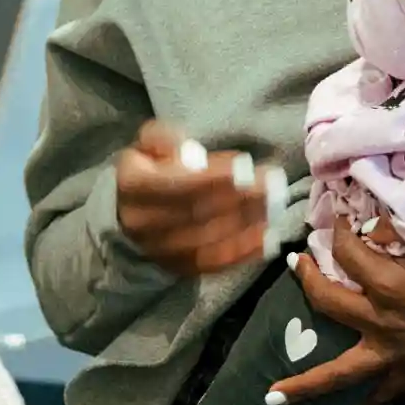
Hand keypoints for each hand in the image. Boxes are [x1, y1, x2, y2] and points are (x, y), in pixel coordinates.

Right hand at [113, 122, 268, 275]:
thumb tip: (185, 147)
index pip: (179, 184)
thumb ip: (163, 137)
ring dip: (246, 226)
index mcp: (133, 187)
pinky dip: (241, 252)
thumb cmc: (149, 170)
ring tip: (274, 209)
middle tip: (273, 187)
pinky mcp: (176, 267)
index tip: (247, 167)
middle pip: (197, 213)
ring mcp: (159, 250)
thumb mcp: (148, 144)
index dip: (214, 178)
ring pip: (207, 241)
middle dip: (239, 200)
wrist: (130, 213)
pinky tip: (266, 238)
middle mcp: (142, 223)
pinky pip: (212, 264)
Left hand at [275, 218, 404, 404]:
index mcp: (390, 286)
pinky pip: (385, 392)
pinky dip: (367, 401)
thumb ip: (396, 232)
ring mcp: (397, 353)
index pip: (346, 253)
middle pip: (327, 302)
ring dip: (306, 383)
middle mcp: (385, 323)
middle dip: (306, 281)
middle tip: (295, 266)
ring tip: (273, 395)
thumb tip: (367, 225)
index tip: (336, 220)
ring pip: (340, 372)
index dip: (336, 232)